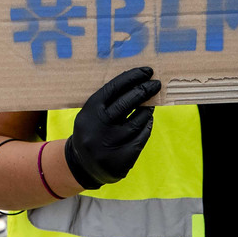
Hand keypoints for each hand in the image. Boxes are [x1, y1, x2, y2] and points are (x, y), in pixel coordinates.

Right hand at [64, 67, 160, 188]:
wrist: (81, 165)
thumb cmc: (92, 131)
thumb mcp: (92, 114)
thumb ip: (110, 101)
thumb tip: (138, 83)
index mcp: (89, 112)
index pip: (114, 88)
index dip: (132, 77)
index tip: (147, 71)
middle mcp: (98, 128)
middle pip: (127, 104)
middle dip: (144, 91)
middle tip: (156, 84)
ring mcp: (109, 145)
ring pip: (137, 123)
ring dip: (147, 111)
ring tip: (151, 104)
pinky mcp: (120, 160)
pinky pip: (140, 139)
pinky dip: (146, 128)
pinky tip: (147, 121)